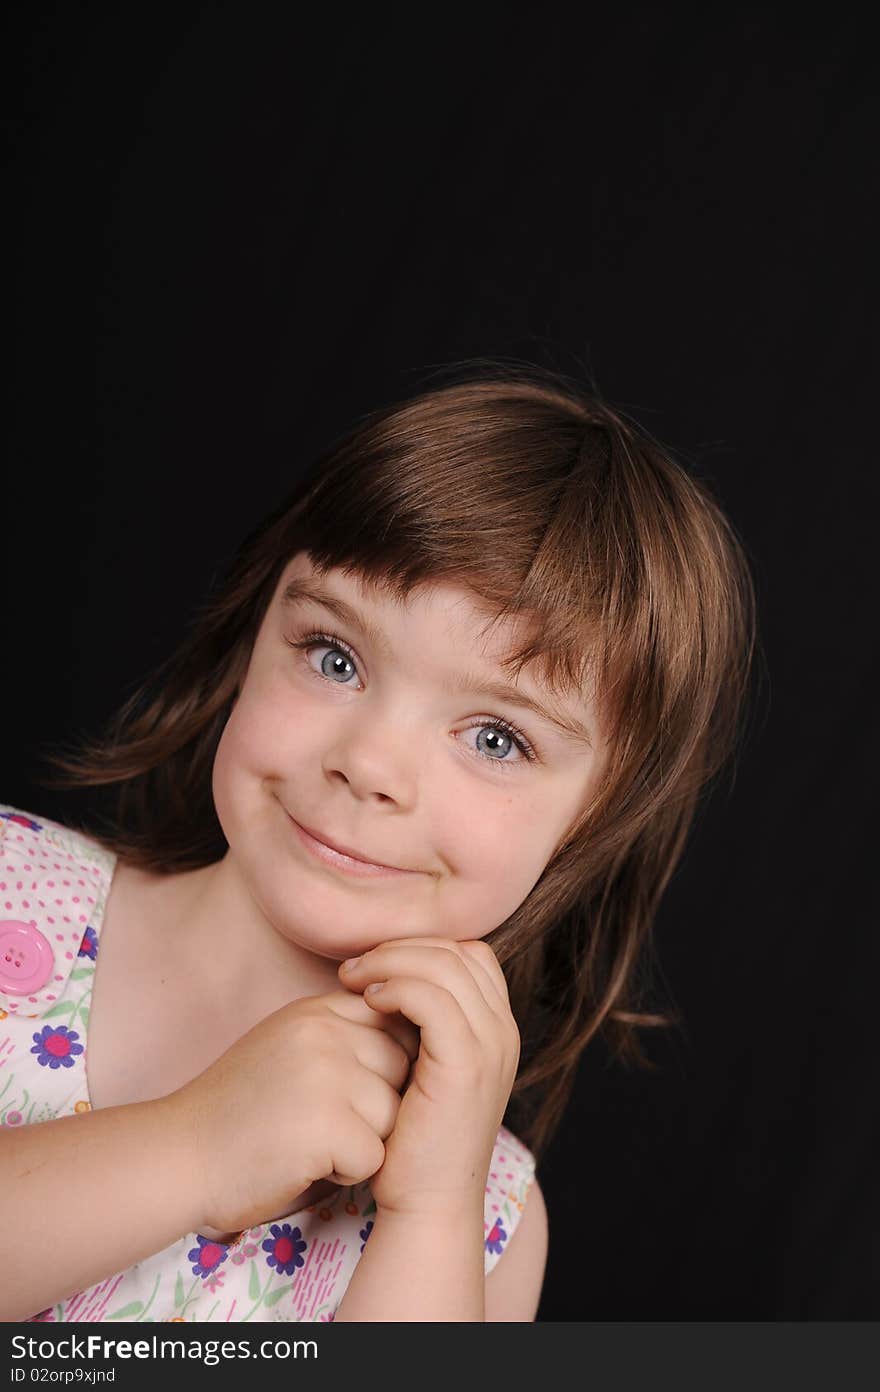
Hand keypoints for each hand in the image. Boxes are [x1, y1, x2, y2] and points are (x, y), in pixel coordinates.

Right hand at [169, 990, 419, 1234]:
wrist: (179, 1156)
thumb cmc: (237, 1109)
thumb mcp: (287, 1044)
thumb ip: (339, 1033)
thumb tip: (410, 1035)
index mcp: (316, 1009)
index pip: (392, 1022)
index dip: (381, 1065)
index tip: (347, 1091)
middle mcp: (324, 1032)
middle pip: (402, 1068)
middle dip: (376, 1104)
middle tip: (321, 1121)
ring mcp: (326, 1075)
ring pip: (394, 1115)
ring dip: (361, 1140)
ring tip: (310, 1142)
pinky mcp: (326, 1125)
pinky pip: (374, 1156)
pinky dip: (345, 1173)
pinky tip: (303, 1163)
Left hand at [337, 938, 520, 1218]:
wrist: (426, 1202)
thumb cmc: (412, 1137)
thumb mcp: (423, 1067)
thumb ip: (419, 1023)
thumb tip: (382, 974)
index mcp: (497, 1029)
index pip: (468, 954)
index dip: (419, 948)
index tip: (373, 966)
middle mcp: (503, 1032)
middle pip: (456, 952)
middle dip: (399, 948)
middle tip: (353, 968)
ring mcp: (490, 1047)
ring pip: (444, 966)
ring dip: (390, 962)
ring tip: (352, 980)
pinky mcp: (466, 1066)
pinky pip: (431, 999)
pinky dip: (395, 987)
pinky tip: (367, 1001)